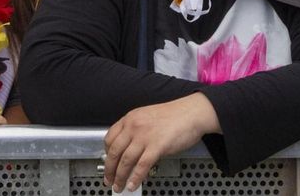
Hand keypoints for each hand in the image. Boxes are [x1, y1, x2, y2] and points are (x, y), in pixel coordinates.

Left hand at [104, 93, 218, 191]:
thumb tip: (130, 149)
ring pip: (125, 161)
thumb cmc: (175, 115)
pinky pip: (141, 166)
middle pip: (114, 152)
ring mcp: (145, 136)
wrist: (193, 113)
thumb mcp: (149, 117)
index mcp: (131, 118)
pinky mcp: (157, 146)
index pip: (110, 138)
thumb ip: (137, 130)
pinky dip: (135, 178)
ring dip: (120, 177)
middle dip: (109, 170)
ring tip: (119, 186)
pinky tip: (133, 184)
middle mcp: (134, 126)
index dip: (106, 154)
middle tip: (108, 179)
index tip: (107, 162)